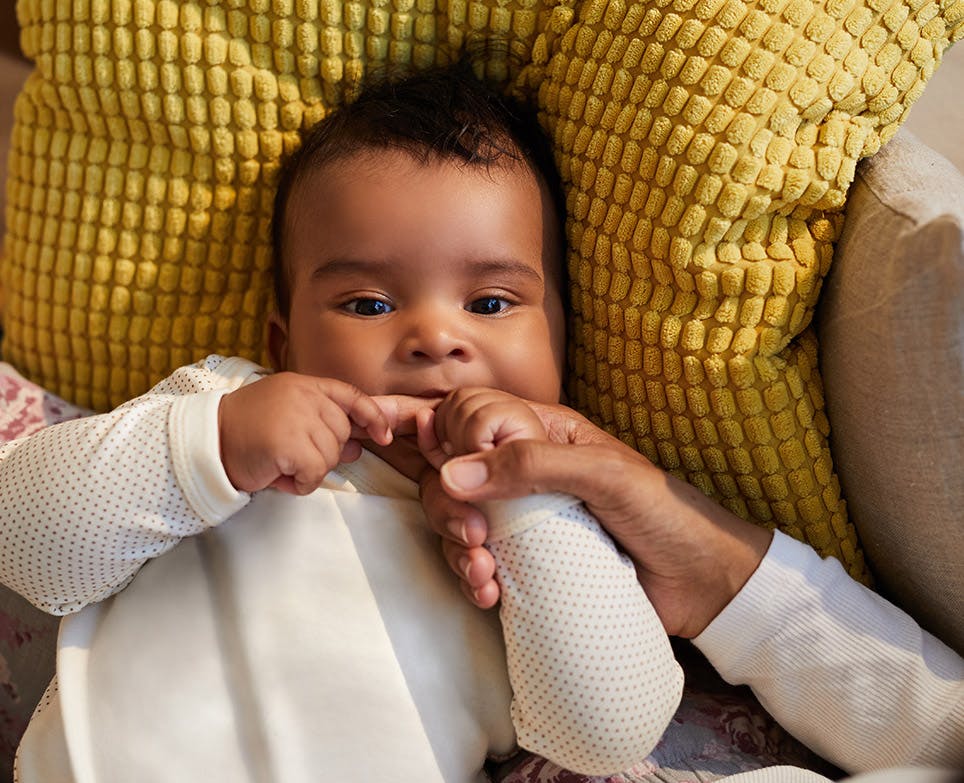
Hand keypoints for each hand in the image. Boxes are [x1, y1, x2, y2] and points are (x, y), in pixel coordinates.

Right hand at [219, 372, 408, 494]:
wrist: (206, 442)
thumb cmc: (247, 433)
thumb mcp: (289, 420)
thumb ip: (324, 428)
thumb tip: (359, 446)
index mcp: (305, 385)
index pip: (351, 395)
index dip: (372, 416)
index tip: (384, 435)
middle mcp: (304, 396)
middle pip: (342, 434)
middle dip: (323, 453)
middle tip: (290, 454)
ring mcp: (297, 417)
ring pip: (330, 457)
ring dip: (308, 470)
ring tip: (279, 463)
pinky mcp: (288, 443)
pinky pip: (315, 474)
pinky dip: (300, 483)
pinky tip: (278, 475)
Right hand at [420, 402, 771, 637]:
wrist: (702, 586)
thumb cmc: (666, 515)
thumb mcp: (604, 476)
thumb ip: (532, 465)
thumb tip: (454, 472)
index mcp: (542, 432)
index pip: (471, 414)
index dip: (452, 437)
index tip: (461, 475)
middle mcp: (523, 469)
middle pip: (451, 468)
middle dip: (447, 501)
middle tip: (473, 534)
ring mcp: (521, 516)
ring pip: (455, 516)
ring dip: (455, 545)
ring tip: (484, 573)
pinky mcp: (525, 560)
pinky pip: (474, 559)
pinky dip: (470, 576)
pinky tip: (488, 592)